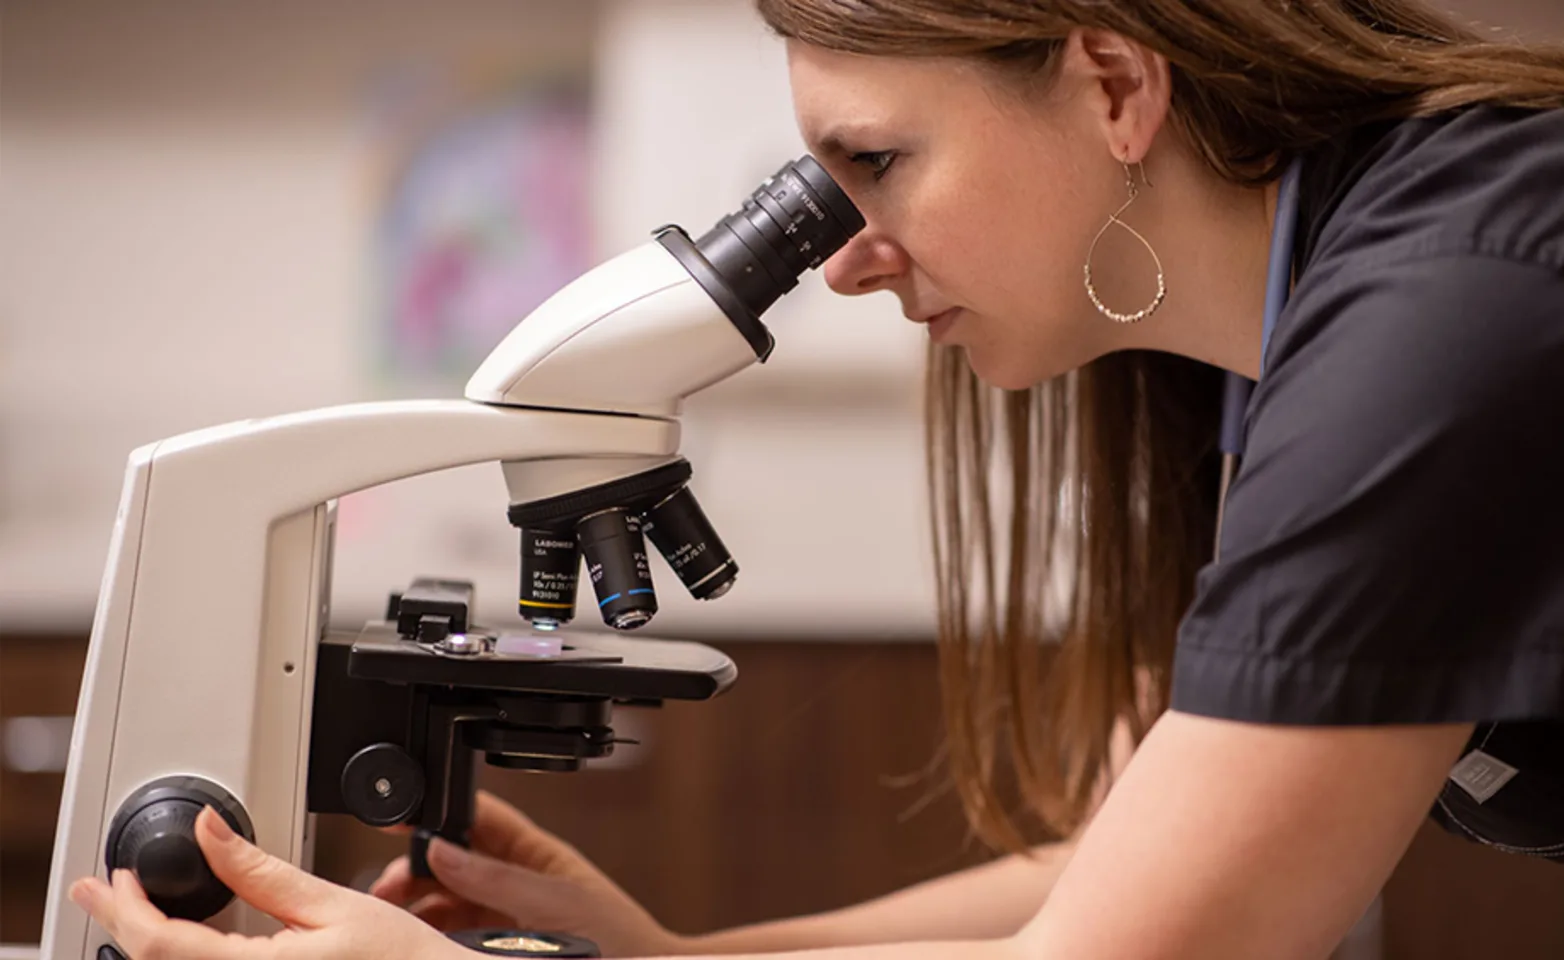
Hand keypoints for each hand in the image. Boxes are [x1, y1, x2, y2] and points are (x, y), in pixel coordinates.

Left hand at [68, 806, 462, 959]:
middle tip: (104, 890)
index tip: (110, 878)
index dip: (125, 909)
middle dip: (124, 926)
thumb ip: (261, 872)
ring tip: (135, 914)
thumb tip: (210, 833)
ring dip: (149, 949)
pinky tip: (182, 946)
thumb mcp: (333, 903)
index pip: (161, 946)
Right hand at [370, 790, 684, 956]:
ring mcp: (501, 912)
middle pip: (449, 859)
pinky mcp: (494, 945)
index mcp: (531, 851)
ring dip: (415, 903)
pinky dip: (430, 934)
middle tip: (386, 886)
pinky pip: (452, 932)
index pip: (475, 816)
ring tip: (393, 916)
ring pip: (444, 898)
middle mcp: (512, 877)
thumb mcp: (555, 901)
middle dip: (414, 867)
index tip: (398, 818)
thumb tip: (442, 850)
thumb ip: (496, 878)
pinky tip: (418, 938)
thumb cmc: (619, 936)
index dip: (436, 810)